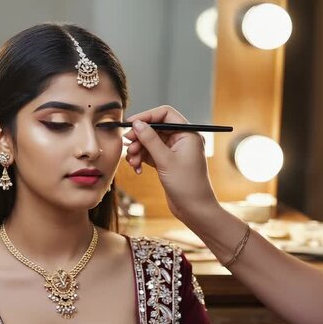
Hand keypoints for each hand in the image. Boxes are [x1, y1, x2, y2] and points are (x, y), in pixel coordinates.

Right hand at [124, 105, 218, 222]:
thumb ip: (150, 140)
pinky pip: (151, 154)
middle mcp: (182, 140)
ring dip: (139, 150)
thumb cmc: (186, 185)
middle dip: (140, 137)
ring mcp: (175, 151)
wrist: (194, 209)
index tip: (131, 124)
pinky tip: (138, 169)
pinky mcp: (168, 162)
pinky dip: (142, 159)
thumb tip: (137, 123)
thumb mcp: (165, 160)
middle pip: (155, 128)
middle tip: (127, 144)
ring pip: (151, 142)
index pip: (165, 114)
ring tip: (132, 161)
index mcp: (188, 134)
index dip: (147, 116)